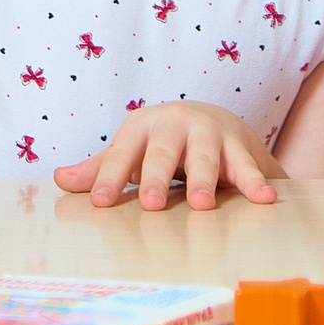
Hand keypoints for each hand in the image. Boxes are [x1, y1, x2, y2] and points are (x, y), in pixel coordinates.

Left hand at [54, 101, 283, 210]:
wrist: (210, 119)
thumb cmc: (160, 144)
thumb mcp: (131, 150)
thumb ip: (100, 168)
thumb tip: (58, 179)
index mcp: (142, 126)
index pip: (122, 153)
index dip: (110, 177)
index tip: (100, 202)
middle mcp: (175, 124)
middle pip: (164, 151)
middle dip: (157, 176)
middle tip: (152, 204)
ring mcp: (209, 132)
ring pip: (206, 156)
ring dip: (204, 179)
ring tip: (201, 205)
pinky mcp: (239, 145)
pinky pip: (247, 165)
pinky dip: (255, 181)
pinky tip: (264, 198)